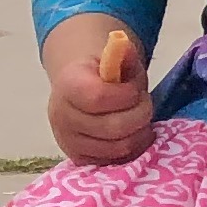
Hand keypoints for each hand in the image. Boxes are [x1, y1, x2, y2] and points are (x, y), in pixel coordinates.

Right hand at [45, 17, 154, 165]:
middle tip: (144, 104)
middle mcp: (61, 116)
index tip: (135, 89)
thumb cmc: (105, 73)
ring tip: (140, 119)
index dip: (126, 95)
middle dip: (140, 114)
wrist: (81, 89)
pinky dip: (131, 149)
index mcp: (67, 85)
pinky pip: (114, 162)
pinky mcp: (78, 157)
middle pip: (113, 128)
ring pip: (117, 148)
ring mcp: (68, 140)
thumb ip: (122, 53)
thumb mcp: (116, 58)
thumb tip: (123, 45)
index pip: (97, 97)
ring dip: (139, 133)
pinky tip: (134, 134)